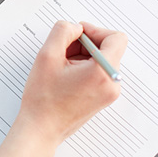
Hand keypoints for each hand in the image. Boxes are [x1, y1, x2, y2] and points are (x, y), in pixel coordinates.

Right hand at [14, 21, 126, 147]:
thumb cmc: (43, 99)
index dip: (95, 31)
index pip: (116, 38)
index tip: (77, 35)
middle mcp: (112, 83)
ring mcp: (109, 92)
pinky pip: (99, 73)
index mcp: (103, 72)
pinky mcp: (103, 98)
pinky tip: (65, 76)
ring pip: (102, 60)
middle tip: (62, 52)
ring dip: (82, 57)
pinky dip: (83, 68)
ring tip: (61, 67)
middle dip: (85, 45)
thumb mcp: (47, 56)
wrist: (41, 129)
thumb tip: (75, 27)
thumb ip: (62, 32)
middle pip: (108, 48)